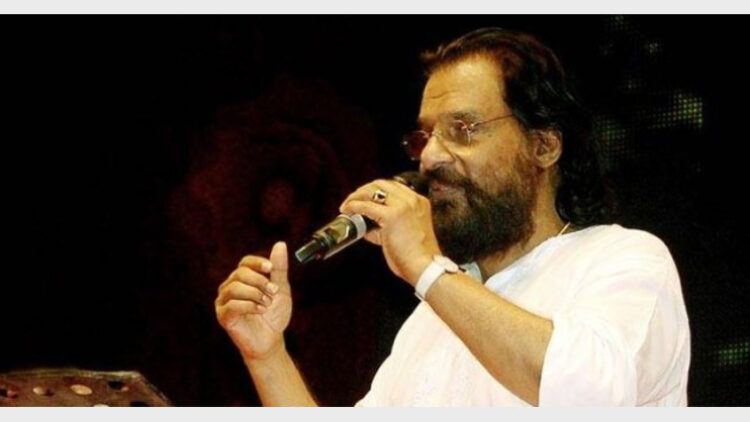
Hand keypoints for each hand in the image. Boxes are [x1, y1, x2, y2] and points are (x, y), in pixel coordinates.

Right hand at [215, 241, 292, 361]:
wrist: (271, 340)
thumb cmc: (274, 315)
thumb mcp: (281, 289)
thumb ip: (279, 269)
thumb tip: (280, 244)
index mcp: (243, 279)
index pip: (245, 262)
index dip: (257, 263)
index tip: (271, 269)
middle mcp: (230, 287)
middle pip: (240, 273)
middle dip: (260, 281)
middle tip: (273, 293)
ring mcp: (224, 302)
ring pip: (234, 287)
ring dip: (255, 294)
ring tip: (267, 304)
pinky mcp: (223, 316)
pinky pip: (231, 305)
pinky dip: (249, 306)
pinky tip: (260, 311)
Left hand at [340, 180, 439, 285]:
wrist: (425, 267)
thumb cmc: (417, 257)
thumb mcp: (407, 232)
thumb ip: (389, 225)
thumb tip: (368, 227)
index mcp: (419, 202)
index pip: (393, 187)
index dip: (375, 190)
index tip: (365, 198)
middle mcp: (412, 200)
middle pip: (381, 184)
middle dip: (363, 190)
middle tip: (352, 201)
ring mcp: (402, 206)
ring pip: (372, 191)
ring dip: (356, 196)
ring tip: (347, 206)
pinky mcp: (391, 216)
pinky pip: (365, 206)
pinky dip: (353, 206)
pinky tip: (347, 211)